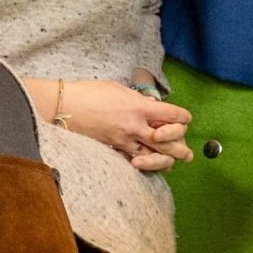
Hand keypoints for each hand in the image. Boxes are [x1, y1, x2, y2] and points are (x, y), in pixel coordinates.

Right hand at [48, 79, 194, 171]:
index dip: (183, 117)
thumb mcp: (119, 89)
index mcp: (140, 107)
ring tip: (175, 163)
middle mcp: (135, 126)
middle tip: (187, 153)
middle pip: (168, 142)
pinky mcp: (114, 149)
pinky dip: (144, 162)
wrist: (64, 107)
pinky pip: (134, 159)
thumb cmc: (89, 93)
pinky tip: (149, 163)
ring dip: (166, 161)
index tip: (185, 118)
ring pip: (153, 156)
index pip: (173, 115)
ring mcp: (124, 140)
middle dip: (180, 148)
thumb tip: (152, 105)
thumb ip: (139, 100)